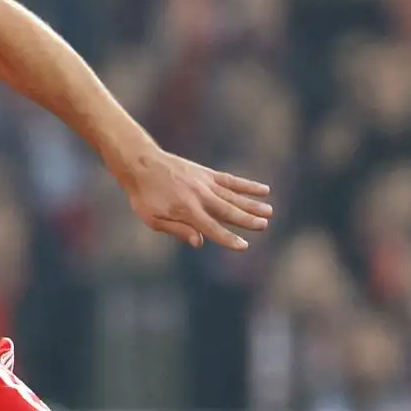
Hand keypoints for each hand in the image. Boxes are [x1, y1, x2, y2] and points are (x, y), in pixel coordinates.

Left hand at [111, 148, 272, 250]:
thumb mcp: (152, 218)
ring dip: (252, 204)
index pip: (212, 228)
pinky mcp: (206, 173)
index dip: (228, 238)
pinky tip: (263, 189)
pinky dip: (247, 185)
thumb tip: (199, 242)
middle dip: (247, 220)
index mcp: (186, 210)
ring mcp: (204, 183)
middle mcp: (199, 196)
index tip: (243, 246)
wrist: (140, 163)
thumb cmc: (144, 195)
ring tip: (270, 211)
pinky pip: (231, 180)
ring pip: (233, 196)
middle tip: (264, 226)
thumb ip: (177, 230)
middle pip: (228, 211)